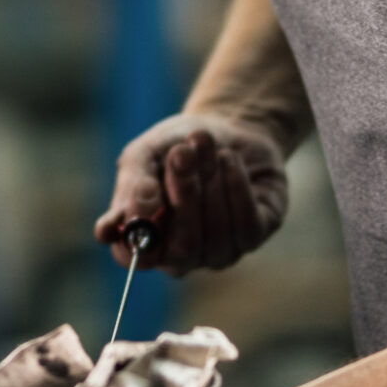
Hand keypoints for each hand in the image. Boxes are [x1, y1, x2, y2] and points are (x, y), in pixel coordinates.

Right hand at [95, 112, 289, 274]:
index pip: (134, 258)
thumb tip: (137, 209)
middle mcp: (181, 255)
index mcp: (146, 240)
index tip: (144, 193)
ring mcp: (219, 251)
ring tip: (204, 143)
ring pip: (216, 235)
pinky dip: (236, 186)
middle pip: (182, 249)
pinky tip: (229, 159)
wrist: (225, 129)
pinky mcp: (253, 236)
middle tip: (182, 153)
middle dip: (183, 196)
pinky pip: (247, 225)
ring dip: (210, 182)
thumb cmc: (176, 146)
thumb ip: (133, 183)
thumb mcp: (145, 154)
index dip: (137, 236)